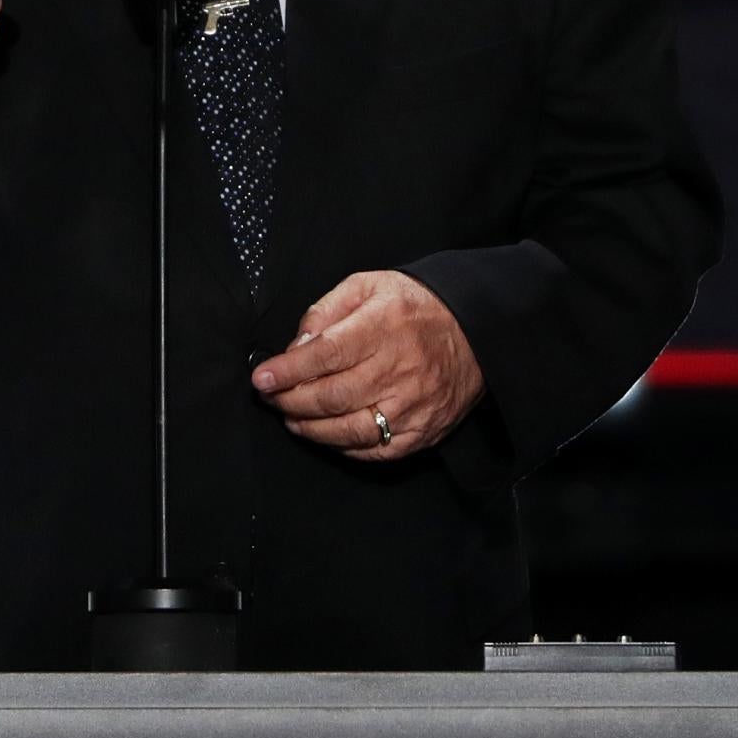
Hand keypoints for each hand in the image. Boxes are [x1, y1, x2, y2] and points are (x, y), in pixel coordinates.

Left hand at [249, 271, 485, 460]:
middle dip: (291, 400)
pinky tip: (327, 433)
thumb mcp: (369, 286)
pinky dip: (344, 447)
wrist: (474, 330)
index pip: (326, 354)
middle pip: (332, 396)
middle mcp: (399, 370)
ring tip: (292, 417)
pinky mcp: (423, 431)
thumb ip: (327, 310)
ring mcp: (412, 406)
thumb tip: (297, 345)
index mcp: (383, 328)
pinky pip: (375, 451)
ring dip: (311, 428)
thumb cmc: (415, 307)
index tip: (262, 378)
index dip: (289, 370)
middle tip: (271, 397)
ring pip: (349, 430)